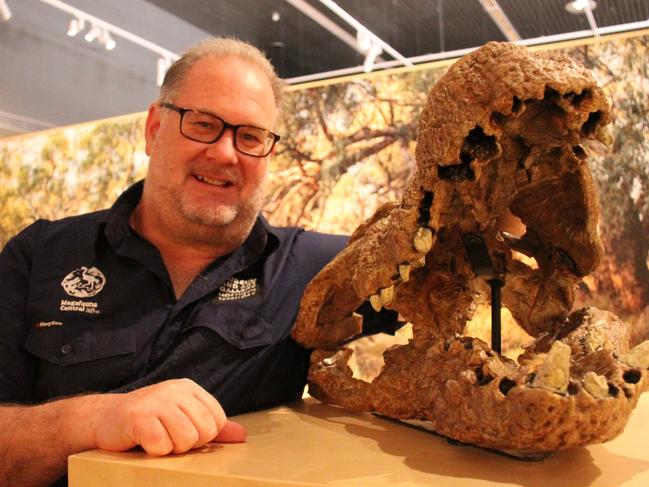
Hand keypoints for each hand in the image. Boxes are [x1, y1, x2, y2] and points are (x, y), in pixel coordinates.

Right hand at [88, 378, 245, 454]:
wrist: (105, 419)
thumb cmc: (148, 420)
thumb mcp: (182, 417)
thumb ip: (212, 426)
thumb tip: (241, 436)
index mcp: (189, 388)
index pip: (217, 420)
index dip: (204, 436)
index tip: (184, 432)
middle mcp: (175, 390)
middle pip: (204, 431)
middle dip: (188, 444)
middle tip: (169, 437)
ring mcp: (157, 401)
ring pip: (186, 440)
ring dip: (171, 449)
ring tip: (158, 439)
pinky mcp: (139, 417)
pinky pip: (162, 446)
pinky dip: (154, 451)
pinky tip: (145, 441)